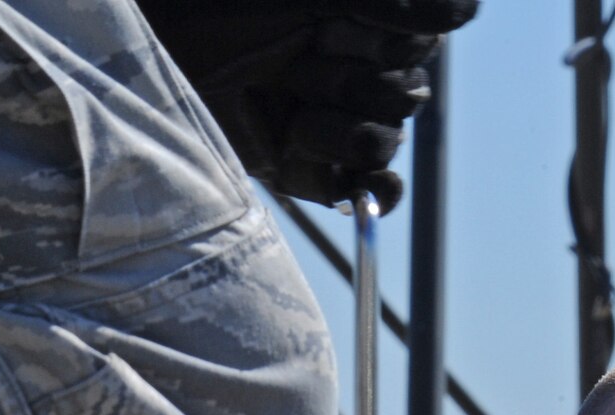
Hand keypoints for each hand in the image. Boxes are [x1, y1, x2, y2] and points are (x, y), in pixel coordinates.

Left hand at [137, 0, 478, 212]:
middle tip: (297, 63)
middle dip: (355, 81)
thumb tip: (469, 11)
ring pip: (384, 141)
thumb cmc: (221, 8)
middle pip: (406, 94)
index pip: (418, 44)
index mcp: (357, 21)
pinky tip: (365, 192)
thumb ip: (393, 4)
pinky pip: (366, 193)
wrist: (146, 56)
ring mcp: (326, 121)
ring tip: (290, 113)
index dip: (387, 40)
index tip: (332, 27)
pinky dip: (372, 196)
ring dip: (343, 129)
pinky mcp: (301, 171)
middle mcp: (346, 69)